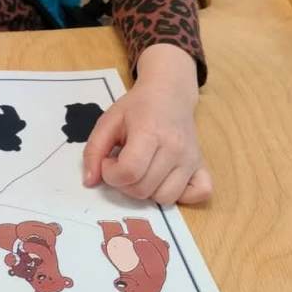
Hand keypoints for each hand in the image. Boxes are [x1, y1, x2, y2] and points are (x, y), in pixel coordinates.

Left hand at [82, 44, 211, 205]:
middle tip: (123, 163)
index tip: (109, 161)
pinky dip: (182, 195)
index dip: (111, 173)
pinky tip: (166, 180)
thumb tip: (90, 182)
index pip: (129, 172)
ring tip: (142, 171)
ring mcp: (191, 158)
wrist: (169, 93)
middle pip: (143, 189)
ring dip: (147, 191)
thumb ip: (93, 151)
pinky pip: (200, 194)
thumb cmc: (137, 107)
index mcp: (149, 132)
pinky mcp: (202, 165)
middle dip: (124, 183)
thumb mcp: (108, 121)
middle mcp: (175, 147)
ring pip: (165, 197)